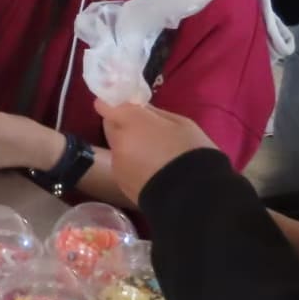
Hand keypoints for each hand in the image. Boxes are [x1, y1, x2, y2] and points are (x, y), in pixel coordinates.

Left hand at [95, 100, 218, 202]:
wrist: (193, 197)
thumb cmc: (192, 153)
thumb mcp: (181, 124)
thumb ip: (155, 113)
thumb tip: (140, 108)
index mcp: (132, 122)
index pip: (105, 105)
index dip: (112, 102)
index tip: (125, 103)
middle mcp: (118, 142)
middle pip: (111, 126)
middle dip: (123, 123)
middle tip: (145, 128)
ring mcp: (117, 165)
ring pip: (118, 147)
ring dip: (129, 145)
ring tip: (153, 153)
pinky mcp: (121, 183)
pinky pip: (123, 165)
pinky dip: (132, 163)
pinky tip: (152, 170)